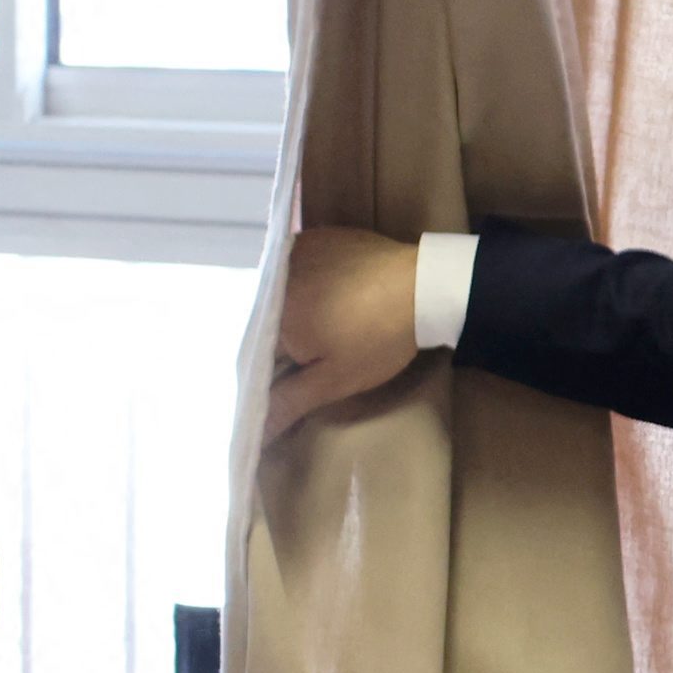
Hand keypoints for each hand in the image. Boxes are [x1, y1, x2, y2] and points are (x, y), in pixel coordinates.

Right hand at [262, 229, 422, 446]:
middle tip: (300, 353)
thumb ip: (289, 402)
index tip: (279, 382)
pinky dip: (296, 283)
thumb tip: (253, 434)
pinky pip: (288, 266)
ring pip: (272, 292)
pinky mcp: (311, 238)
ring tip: (309, 324)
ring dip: (281, 310)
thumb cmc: (378, 338)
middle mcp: (270, 279)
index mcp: (270, 317)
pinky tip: (316, 294)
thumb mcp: (334, 379)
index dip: (263, 371)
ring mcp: (290, 253)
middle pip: (257, 319)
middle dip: (271, 341)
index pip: (249, 352)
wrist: (423, 285)